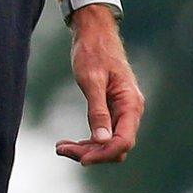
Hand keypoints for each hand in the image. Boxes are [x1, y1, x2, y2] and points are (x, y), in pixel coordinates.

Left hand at [55, 8, 143, 164]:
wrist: (95, 34)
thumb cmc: (93, 52)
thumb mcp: (92, 80)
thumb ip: (98, 110)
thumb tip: (102, 140)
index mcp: (131, 104)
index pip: (123, 141)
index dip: (104, 154)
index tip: (81, 159)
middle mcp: (131, 111)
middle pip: (116, 146)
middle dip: (91, 153)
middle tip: (61, 149)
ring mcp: (123, 111)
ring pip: (109, 142)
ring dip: (88, 149)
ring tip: (61, 147)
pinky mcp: (113, 110)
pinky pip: (104, 133)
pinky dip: (89, 140)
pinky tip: (70, 143)